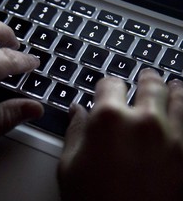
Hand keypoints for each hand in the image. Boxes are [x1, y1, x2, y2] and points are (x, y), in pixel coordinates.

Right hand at [58, 69, 182, 200]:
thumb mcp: (70, 164)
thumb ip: (75, 130)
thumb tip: (77, 109)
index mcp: (108, 120)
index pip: (110, 84)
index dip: (107, 84)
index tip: (108, 87)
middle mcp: (143, 121)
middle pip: (149, 85)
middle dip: (146, 79)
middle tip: (147, 77)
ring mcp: (173, 137)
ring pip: (179, 97)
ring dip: (175, 89)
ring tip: (174, 86)